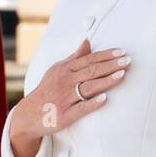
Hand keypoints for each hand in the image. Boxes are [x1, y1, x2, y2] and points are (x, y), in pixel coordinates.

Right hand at [8, 39, 129, 156]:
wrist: (28, 114)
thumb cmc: (47, 90)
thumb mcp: (57, 70)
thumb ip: (74, 57)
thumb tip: (87, 42)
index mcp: (65, 70)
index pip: (89, 60)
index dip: (106, 56)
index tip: (122, 52)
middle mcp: (65, 82)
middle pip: (91, 71)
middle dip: (110, 65)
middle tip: (127, 60)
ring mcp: (65, 98)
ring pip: (88, 87)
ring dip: (106, 81)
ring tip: (122, 75)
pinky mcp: (65, 115)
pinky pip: (81, 108)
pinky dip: (92, 103)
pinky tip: (105, 99)